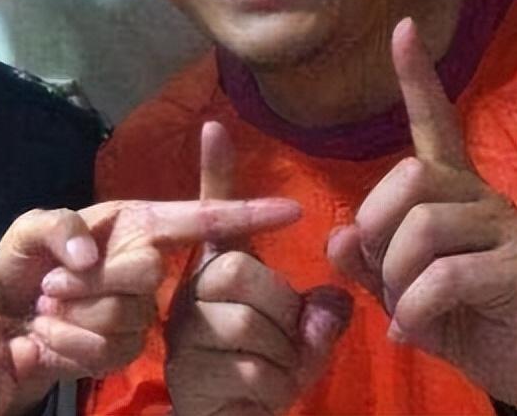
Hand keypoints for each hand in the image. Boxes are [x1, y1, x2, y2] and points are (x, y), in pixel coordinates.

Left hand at [0, 139, 302, 390]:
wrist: (4, 319)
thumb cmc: (22, 262)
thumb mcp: (29, 230)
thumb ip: (57, 227)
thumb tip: (89, 255)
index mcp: (136, 224)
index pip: (199, 217)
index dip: (244, 212)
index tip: (291, 210)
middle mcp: (146, 263)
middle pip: (146, 273)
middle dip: (92, 282)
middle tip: (51, 283)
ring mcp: (138, 311)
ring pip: (126, 317)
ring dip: (73, 313)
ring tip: (49, 304)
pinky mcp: (124, 350)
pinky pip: (109, 350)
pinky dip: (69, 342)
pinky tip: (51, 333)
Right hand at [166, 122, 352, 415]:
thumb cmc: (264, 371)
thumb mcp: (300, 337)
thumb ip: (318, 314)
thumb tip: (332, 301)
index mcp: (219, 269)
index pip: (214, 213)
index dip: (216, 170)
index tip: (215, 126)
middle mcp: (192, 289)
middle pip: (243, 274)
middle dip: (283, 311)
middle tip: (287, 339)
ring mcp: (184, 329)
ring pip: (250, 325)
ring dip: (284, 357)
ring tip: (275, 369)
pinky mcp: (186, 370)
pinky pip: (250, 368)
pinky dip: (275, 387)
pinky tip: (260, 393)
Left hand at [327, 17, 516, 404]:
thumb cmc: (469, 325)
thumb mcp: (405, 293)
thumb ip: (369, 262)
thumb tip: (338, 237)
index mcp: (455, 195)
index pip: (435, 124)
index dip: (417, 79)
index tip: (403, 29)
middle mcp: (483, 199)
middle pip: (410, 175)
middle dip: (377, 225)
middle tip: (382, 271)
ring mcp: (508, 231)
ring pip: (421, 226)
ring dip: (395, 277)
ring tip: (403, 310)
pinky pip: (443, 278)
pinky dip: (413, 310)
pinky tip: (412, 332)